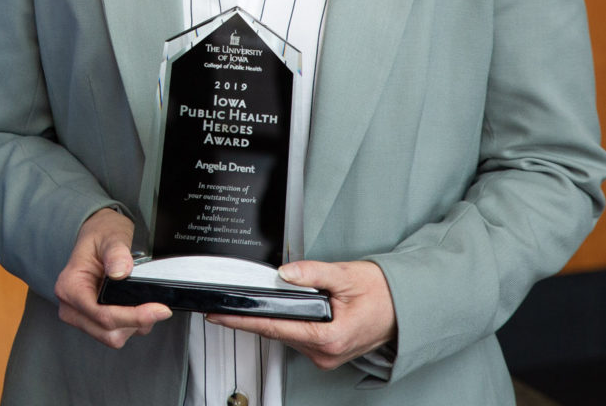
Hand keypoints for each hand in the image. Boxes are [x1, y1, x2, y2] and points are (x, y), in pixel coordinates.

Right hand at [54, 207, 171, 347]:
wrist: (99, 234)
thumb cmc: (101, 234)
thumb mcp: (111, 236)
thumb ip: (116, 252)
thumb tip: (121, 272)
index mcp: (70, 287)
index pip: (102, 314)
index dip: (134, 316)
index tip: (159, 309)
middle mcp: (71, 307)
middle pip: (108, 331)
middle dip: (136, 322)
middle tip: (159, 306)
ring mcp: (82, 316)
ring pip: (112, 337)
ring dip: (134, 325)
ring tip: (146, 303)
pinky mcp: (93, 321)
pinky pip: (115, 333)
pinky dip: (131, 325)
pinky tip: (138, 306)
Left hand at [207, 259, 395, 369]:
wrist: (406, 307)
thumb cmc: (383, 294)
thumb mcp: (346, 275)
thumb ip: (312, 273)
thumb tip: (285, 273)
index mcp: (328, 337)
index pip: (275, 327)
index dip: (245, 320)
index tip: (222, 316)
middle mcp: (325, 354)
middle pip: (278, 332)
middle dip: (256, 315)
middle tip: (231, 304)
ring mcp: (327, 356)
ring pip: (288, 336)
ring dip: (276, 318)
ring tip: (264, 300)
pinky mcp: (328, 353)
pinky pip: (300, 338)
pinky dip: (290, 323)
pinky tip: (288, 311)